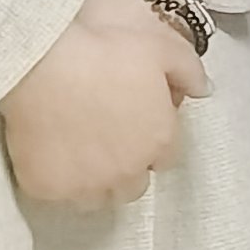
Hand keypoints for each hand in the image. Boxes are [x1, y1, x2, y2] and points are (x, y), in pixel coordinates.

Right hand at [0, 0, 205, 210]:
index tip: (137, 128)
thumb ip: (190, 72)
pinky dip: (56, 184)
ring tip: (79, 154)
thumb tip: (206, 89)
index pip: (166, 158)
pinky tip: (50, 157)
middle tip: (107, 143)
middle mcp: (126, 172)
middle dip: (126, 169)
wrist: (43, 63)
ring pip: (97, 199)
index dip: (153, 142)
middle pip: (133, 186)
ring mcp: (85, 185)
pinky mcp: (47, 190)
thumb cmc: (105, 52)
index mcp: (158, 141)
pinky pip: (57, 197)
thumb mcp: (161, 50)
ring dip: (93, 183)